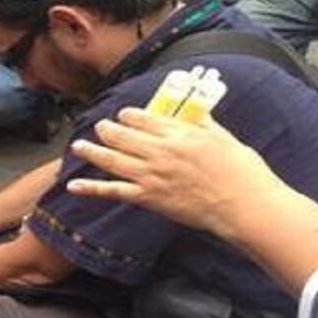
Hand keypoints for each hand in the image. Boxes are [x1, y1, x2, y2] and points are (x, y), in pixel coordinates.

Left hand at [65, 108, 284, 238]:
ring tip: (78, 146)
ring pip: (113, 159)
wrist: (244, 205)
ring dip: (92, 152)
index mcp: (180, 134)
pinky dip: (91, 188)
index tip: (123, 115)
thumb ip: (203, 124)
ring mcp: (152, 175)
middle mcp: (161, 152)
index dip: (129, 116)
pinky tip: (73, 185)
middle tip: (99, 126)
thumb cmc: (242, 172)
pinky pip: (113, 191)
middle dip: (107, 130)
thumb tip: (195, 112)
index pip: (145, 119)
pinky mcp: (148, 198)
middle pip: (123, 136)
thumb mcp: (224, 137)